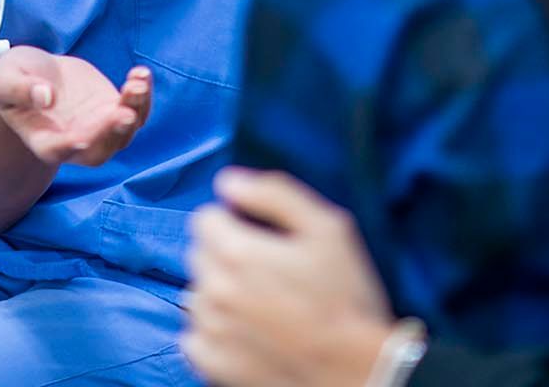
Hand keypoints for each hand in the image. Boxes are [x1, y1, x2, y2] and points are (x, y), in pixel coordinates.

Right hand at [0, 46, 152, 167]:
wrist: (39, 73)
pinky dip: (143, 95)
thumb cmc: (16, 78)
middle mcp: (74, 142)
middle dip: (112, 133)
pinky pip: (136, 110)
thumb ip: (19, 89)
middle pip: (98, 151)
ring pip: (124, 132)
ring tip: (137, 83)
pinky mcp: (114, 109)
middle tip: (123, 112)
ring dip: (135, 110)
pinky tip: (141, 74)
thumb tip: (45, 97)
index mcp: (43, 140)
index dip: (68, 147)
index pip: (57, 151)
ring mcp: (98, 128)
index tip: (80, 138)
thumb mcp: (5, 78)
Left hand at [184, 168, 397, 386]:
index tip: (261, 236)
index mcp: (236, 251)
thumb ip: (274, 194)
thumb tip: (229, 181)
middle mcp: (213, 289)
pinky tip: (246, 330)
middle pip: (200, 252)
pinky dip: (213, 330)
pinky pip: (194, 334)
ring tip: (262, 302)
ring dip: (220, 291)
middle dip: (227, 253)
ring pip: (197, 292)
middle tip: (269, 270)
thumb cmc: (346, 299)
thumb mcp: (327, 228)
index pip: (205, 218)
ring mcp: (210, 329)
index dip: (234, 221)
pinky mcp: (211, 363)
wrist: (354, 371)